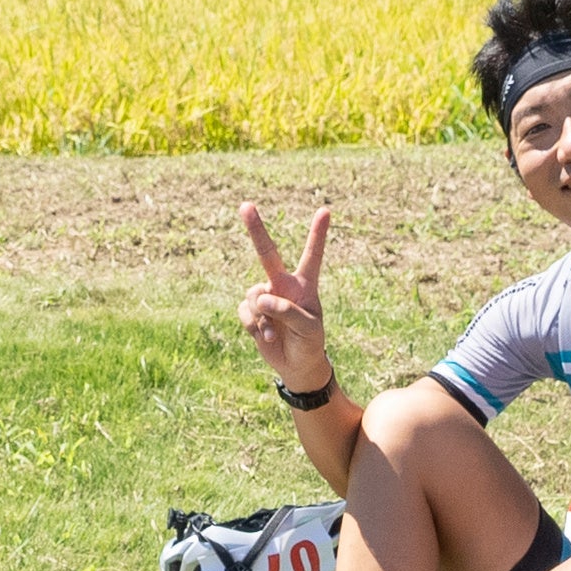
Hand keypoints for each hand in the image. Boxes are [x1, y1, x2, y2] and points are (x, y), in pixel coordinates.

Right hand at [236, 202, 331, 394]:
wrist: (296, 364)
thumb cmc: (309, 343)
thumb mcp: (307, 328)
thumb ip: (287, 310)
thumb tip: (261, 297)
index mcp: (304, 285)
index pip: (312, 255)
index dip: (318, 234)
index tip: (326, 211)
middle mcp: (282, 284)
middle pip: (267, 253)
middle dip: (256, 230)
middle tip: (245, 205)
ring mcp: (265, 297)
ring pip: (253, 295)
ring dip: (261, 317)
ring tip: (274, 333)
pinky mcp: (251, 311)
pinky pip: (245, 311)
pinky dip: (253, 326)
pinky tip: (265, 336)